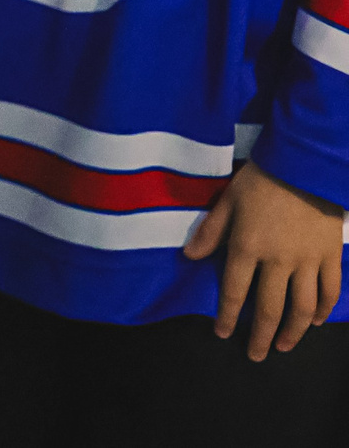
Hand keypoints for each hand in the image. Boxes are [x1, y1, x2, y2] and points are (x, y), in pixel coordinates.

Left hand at [182, 160, 344, 357]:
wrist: (306, 164)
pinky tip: (315, 320)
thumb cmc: (262, 178)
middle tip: (256, 355)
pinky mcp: (331, 255)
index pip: (234, 291)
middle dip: (261, 336)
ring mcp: (309, 260)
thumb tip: (189, 257)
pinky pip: (330, 289)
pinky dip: (324, 309)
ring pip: (303, 307)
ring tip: (285, 346)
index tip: (223, 333)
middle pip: (270, 308)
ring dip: (293, 331)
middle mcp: (278, 260)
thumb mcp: (228, 200)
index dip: (228, 315)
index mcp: (247, 246)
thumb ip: (210, 231)